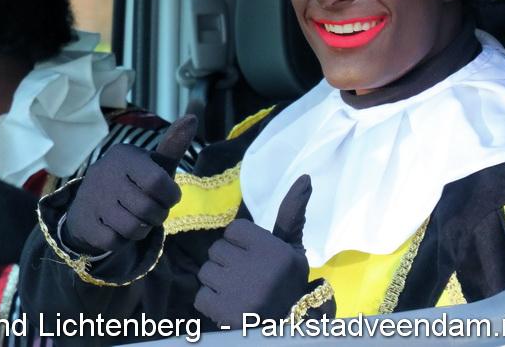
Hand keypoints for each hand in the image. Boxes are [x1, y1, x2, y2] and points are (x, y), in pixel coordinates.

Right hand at [62, 114, 196, 255]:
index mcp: (125, 156)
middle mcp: (106, 174)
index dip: (170, 196)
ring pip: (133, 229)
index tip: (168, 196)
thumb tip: (192, 118)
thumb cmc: (132, 181)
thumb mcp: (153, 163)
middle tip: (152, 211)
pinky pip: (115, 242)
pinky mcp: (85, 223)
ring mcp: (93, 198)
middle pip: (149, 210)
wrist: (90, 202)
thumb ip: (173, 145)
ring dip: (141, 230)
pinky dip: (122, 241)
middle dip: (158, 216)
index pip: (159, 183)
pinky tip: (117, 228)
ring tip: (137, 219)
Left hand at [194, 175, 311, 326]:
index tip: (254, 259)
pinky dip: (211, 302)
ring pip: (206, 272)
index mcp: (274, 251)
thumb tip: (304, 177)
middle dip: (227, 263)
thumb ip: (291, 214)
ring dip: (217, 282)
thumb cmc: (288, 283)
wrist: (289, 328)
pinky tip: (230, 306)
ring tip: (238, 292)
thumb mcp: (292, 249)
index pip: (233, 231)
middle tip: (246, 278)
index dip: (240, 245)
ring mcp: (240, 293)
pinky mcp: (225, 314)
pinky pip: (201, 296)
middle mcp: (257, 270)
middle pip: (217, 250)